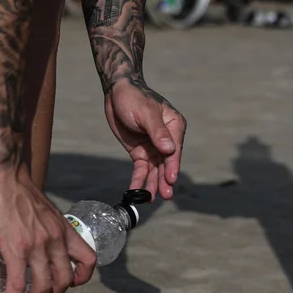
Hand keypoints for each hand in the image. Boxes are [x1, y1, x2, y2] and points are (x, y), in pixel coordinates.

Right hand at [0, 168, 95, 292]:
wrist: (2, 173)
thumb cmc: (18, 188)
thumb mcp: (43, 210)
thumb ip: (44, 229)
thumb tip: (35, 242)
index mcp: (64, 229)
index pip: (89, 259)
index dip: (83, 278)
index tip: (71, 284)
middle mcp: (55, 240)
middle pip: (65, 280)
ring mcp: (36, 246)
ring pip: (44, 287)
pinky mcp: (14, 248)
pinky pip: (17, 284)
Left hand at [105, 77, 185, 200]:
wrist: (117, 93)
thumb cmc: (134, 98)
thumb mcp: (145, 113)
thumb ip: (157, 132)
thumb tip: (170, 150)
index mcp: (174, 126)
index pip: (174, 149)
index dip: (172, 165)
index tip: (171, 179)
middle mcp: (167, 139)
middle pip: (166, 162)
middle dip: (165, 179)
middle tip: (165, 195)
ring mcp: (154, 146)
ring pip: (155, 169)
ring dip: (153, 183)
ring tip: (151, 198)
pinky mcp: (141, 152)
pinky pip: (142, 169)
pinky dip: (139, 180)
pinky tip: (137, 191)